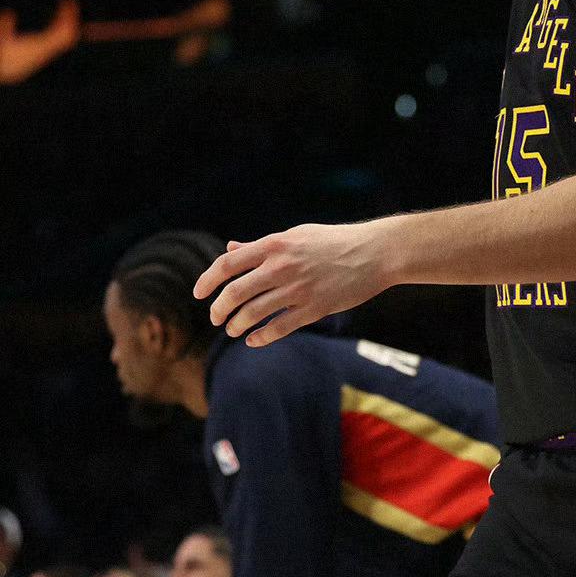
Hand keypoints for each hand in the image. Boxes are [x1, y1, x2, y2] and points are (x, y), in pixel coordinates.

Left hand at [193, 220, 393, 346]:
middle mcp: (283, 267)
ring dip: (236, 326)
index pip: (228, 264)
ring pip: (253, 314)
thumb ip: (261, 246)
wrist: (375, 252)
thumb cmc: (334, 241)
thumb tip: (230, 249)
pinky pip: (278, 329)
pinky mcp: (314, 309)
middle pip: (234, 293)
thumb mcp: (297, 235)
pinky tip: (254, 340)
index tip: (198, 293)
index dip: (207, 280)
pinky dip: (261, 337)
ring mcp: (298, 290)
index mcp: (276, 245)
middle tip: (216, 317)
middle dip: (219, 309)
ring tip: (232, 330)